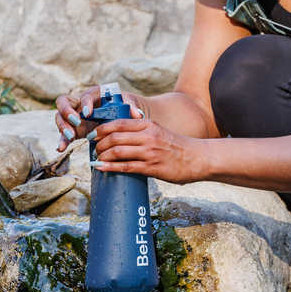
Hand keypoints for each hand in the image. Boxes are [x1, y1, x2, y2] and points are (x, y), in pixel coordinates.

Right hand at [54, 86, 145, 151]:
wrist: (119, 116)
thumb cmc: (123, 106)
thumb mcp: (128, 104)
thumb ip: (131, 107)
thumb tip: (137, 114)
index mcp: (93, 94)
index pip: (85, 96)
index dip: (85, 103)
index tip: (88, 113)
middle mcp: (79, 103)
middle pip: (64, 102)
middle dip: (67, 112)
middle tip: (76, 122)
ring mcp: (74, 116)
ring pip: (60, 117)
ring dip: (63, 126)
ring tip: (70, 136)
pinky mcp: (72, 128)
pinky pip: (64, 134)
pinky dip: (62, 141)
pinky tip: (61, 148)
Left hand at [88, 118, 203, 184]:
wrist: (197, 158)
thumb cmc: (176, 146)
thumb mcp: (159, 131)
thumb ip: (142, 132)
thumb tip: (120, 137)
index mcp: (148, 125)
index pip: (118, 123)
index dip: (101, 129)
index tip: (92, 134)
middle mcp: (147, 136)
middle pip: (114, 137)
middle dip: (99, 143)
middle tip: (93, 148)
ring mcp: (149, 152)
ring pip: (117, 151)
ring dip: (102, 155)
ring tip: (96, 159)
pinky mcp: (151, 167)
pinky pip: (126, 167)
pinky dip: (110, 167)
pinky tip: (101, 168)